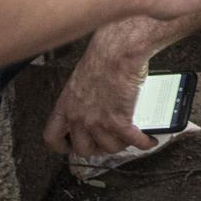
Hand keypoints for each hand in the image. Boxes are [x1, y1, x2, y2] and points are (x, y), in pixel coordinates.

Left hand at [44, 39, 153, 157]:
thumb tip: (94, 106)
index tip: (71, 147)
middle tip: (107, 142)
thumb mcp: (82, 79)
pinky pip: (132, 141)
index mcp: (65, 105)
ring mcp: (98, 122)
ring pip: (110, 148)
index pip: (53, 137)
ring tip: (130, 138)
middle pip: (83, 149)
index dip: (63, 146)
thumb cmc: (103, 57)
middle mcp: (78, 117)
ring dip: (122, 145)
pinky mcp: (119, 121)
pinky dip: (143, 142)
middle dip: (97, 148)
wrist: (118, 51)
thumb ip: (83, 98)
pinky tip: (148, 140)